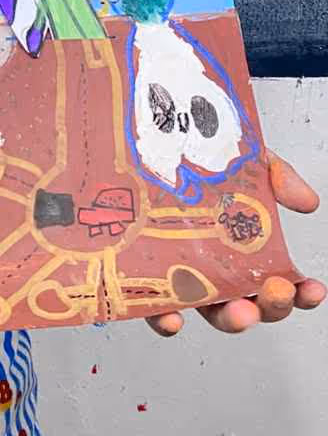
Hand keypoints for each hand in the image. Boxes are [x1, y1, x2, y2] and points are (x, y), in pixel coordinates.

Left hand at [146, 151, 325, 336]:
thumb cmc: (194, 155)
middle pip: (250, 303)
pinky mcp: (145, 272)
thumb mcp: (244, 159)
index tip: (313, 289)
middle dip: (270, 307)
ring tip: (241, 312)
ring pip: (210, 311)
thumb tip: (306, 200)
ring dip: (231, 319)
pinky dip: (165, 319)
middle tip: (278, 291)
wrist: (146, 137)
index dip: (301, 292)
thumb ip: (277, 176)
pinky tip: (174, 317)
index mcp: (242, 246)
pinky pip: (154, 306)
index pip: (278, 280)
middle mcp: (215, 265)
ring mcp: (181, 271)